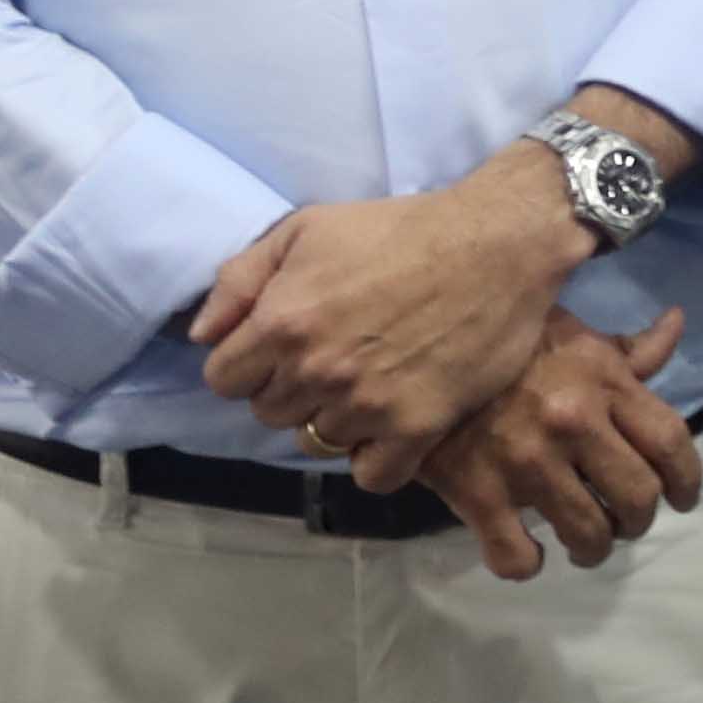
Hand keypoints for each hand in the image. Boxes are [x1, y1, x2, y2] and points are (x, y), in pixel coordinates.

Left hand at [197, 160, 597, 470]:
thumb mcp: (307, 228)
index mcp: (282, 323)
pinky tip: (391, 426)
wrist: (499, 243)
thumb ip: (241, 278)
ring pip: (319, 441)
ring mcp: (368, 404)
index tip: (282, 349)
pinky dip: (377, 458)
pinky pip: (373, 475)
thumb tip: (202, 336)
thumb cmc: (400, 227)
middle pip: (270, 413)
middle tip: (335, 359)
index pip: (223, 380)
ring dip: (337, 418)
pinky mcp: (418, 425)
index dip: (248, 364)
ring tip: (370, 384)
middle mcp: (317, 371)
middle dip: (292, 388)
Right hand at [400, 317, 701, 581]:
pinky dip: (526, 564)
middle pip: (637, 496)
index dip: (687, 480)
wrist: (414, 355)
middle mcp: (573, 424)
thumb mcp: (571, 333)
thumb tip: (675, 324)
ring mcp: (526, 462)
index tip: (682, 498)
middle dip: (639, 519)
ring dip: (593, 548)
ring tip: (586, 544)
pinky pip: (514, 555)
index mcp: (603, 383)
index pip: (671, 443)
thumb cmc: (504, 345)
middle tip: (625, 522)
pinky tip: (528, 555)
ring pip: (587, 533)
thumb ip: (627, 347)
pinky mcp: (476, 492)